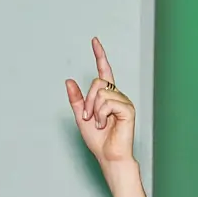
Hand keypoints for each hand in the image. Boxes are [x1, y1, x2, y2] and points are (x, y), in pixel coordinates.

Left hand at [64, 37, 135, 169]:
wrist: (108, 156)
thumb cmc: (98, 141)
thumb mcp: (81, 117)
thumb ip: (76, 100)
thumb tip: (69, 80)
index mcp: (107, 96)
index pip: (104, 71)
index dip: (99, 55)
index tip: (94, 40)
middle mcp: (117, 96)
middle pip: (98, 82)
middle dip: (88, 101)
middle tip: (88, 118)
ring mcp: (124, 102)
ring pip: (101, 93)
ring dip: (94, 111)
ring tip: (99, 124)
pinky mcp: (128, 109)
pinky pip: (108, 103)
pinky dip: (101, 116)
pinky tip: (105, 125)